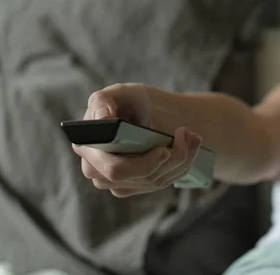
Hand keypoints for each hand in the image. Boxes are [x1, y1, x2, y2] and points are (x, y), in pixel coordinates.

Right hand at [72, 83, 201, 197]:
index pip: (115, 170)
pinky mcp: (137, 185)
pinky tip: (190, 145)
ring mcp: (118, 182)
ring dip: (183, 157)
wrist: (146, 112)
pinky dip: (183, 164)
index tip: (165, 150)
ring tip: (192, 135)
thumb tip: (103, 118)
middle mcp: (98, 171)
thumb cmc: (129, 100)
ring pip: (157, 180)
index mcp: (88, 148)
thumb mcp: (117, 93)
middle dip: (172, 158)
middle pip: (142, 178)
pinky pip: (163, 181)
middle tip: (186, 134)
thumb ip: (103, 101)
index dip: (143, 164)